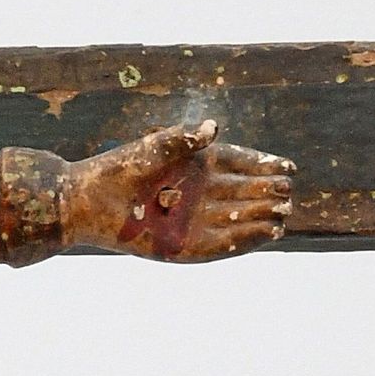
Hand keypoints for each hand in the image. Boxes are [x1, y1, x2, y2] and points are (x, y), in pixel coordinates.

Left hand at [65, 119, 294, 261]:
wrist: (87, 201)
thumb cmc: (118, 168)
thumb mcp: (154, 148)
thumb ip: (185, 138)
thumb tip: (215, 128)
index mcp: (196, 165)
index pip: (238, 164)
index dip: (263, 165)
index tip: (287, 168)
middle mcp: (198, 193)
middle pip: (241, 194)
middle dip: (266, 194)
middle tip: (287, 193)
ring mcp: (190, 220)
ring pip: (234, 221)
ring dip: (259, 220)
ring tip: (282, 217)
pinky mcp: (180, 246)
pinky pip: (218, 246)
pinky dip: (240, 241)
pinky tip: (262, 235)